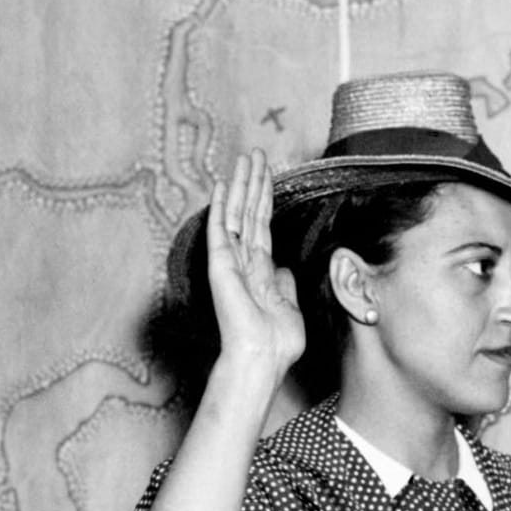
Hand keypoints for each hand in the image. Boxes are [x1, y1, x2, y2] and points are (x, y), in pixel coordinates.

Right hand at [204, 149, 303, 373]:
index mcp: (260, 270)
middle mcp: (243, 261)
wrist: (262, 357)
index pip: (262, 225)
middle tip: (256, 153)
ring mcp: (230, 261)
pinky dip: (222, 205)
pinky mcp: (220, 265)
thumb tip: (281, 268)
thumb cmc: (276, 343)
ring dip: (243, 184)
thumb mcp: (290, 308)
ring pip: (238, 213)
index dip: (266, 198)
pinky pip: (220, 228)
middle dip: (254, 181)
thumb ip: (284, 285)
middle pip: (250, 212)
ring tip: (246, 157)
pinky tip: (225, 183)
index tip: (268, 173)